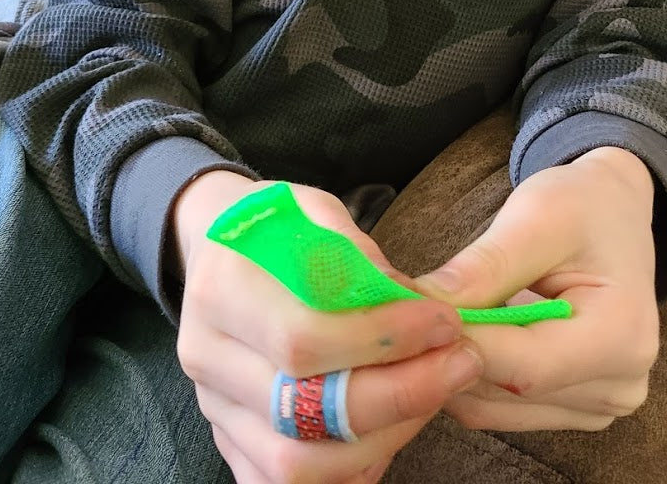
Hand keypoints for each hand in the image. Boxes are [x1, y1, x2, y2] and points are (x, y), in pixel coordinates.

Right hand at [170, 170, 484, 483]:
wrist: (219, 247)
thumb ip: (357, 254)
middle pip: (303, 413)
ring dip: (382, 439)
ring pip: (296, 465)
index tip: (443, 321)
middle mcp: (207, 356)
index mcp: (222, 287)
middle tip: (459, 363)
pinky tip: (389, 431)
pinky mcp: (230, 440)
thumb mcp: (316, 210)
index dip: (383, 339)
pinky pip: (285, 482)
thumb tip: (410, 302)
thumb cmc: (276, 225)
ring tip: (431, 395)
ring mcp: (214, 407)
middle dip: (399, 395)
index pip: (303, 337)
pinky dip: (347, 471)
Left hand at [412, 148, 660, 432]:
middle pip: (508, 392)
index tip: (404, 313)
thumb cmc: (581, 205)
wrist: (613, 213)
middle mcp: (619, 385)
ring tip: (423, 319)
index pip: (527, 365)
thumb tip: (423, 301)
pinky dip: (466, 376)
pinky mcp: (574, 409)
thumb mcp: (538, 216)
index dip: (461, 343)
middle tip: (398, 311)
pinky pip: (502, 410)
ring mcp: (599, 406)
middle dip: (447, 352)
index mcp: (623, 336)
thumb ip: (486, 265)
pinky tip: (453, 334)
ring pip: (495, 409)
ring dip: (450, 368)